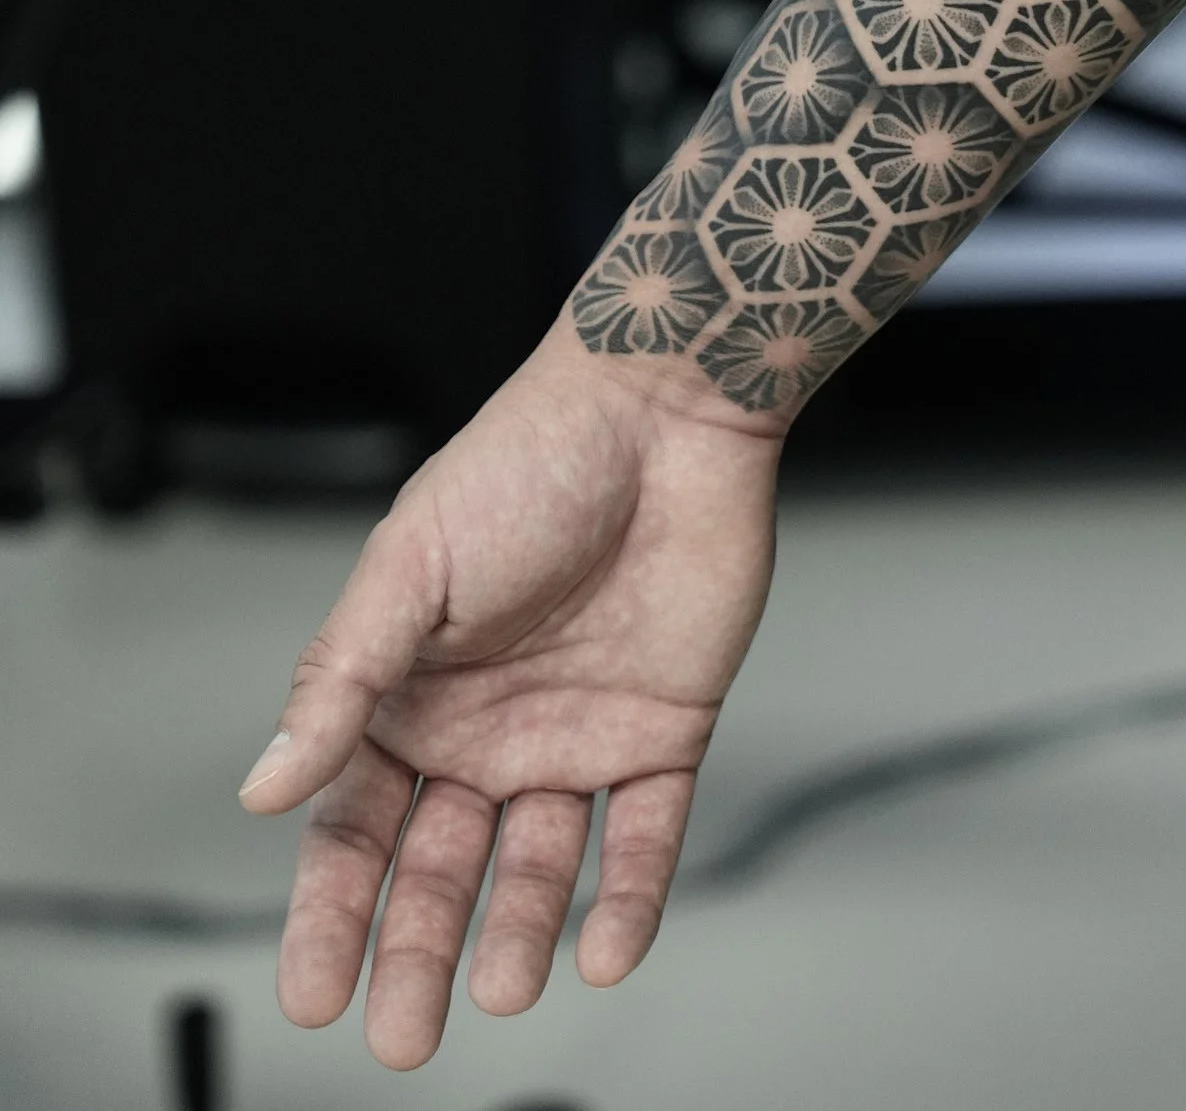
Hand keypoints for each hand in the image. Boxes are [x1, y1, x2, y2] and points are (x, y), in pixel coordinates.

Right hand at [238, 327, 780, 1068]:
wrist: (664, 407)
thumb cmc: (529, 458)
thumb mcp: (409, 567)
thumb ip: (342, 683)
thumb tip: (264, 787)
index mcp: (411, 694)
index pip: (357, 828)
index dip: (333, 913)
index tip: (312, 993)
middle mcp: (489, 726)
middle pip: (442, 866)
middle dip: (417, 952)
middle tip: (401, 1036)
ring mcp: (576, 731)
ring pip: (540, 864)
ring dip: (518, 930)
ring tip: (499, 988)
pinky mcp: (663, 726)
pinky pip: (645, 832)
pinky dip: (629, 895)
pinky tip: (607, 949)